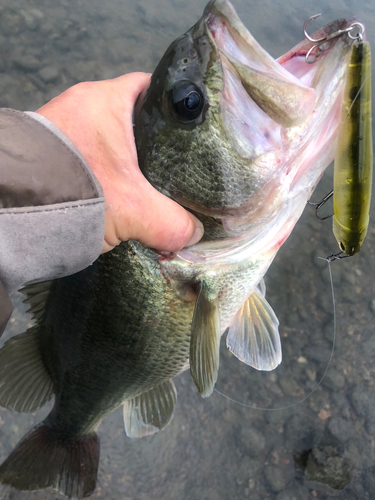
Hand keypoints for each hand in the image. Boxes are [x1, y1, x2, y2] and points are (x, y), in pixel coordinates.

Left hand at [36, 73, 203, 252]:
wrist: (15, 210)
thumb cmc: (78, 191)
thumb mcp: (134, 210)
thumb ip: (171, 223)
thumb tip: (191, 233)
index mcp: (106, 100)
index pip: (153, 88)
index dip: (176, 107)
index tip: (192, 131)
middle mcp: (84, 105)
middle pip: (134, 117)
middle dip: (153, 143)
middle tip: (174, 166)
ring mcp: (66, 127)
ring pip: (112, 139)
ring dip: (128, 162)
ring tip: (148, 184)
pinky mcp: (54, 150)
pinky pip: (91, 154)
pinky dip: (106, 172)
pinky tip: (117, 193)